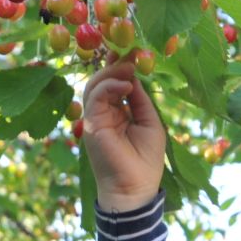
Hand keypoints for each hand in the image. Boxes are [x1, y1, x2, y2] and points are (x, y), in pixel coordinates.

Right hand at [81, 54, 167, 212]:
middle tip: (128, 53)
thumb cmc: (145, 160)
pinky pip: (95, 97)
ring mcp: (95, 119)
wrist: (135, 188)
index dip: (120, 68)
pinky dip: (108, 87)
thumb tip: (134, 77)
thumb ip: (140, 100)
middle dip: (114, 65)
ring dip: (111, 73)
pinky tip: (125, 85)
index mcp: (117, 113)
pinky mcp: (90, 125)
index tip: (132, 52)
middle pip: (102, 81)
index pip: (114, 85)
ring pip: (95, 86)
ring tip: (128, 68)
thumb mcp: (149, 123)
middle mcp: (103, 114)